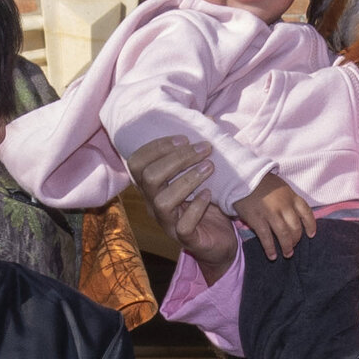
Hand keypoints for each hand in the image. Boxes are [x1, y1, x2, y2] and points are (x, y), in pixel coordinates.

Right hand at [130, 136, 238, 276]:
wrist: (222, 239)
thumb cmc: (208, 201)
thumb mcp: (202, 172)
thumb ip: (200, 149)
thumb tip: (209, 118)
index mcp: (152, 186)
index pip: (136, 163)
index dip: (157, 147)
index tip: (184, 138)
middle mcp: (154, 204)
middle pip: (149, 178)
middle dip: (178, 158)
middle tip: (205, 149)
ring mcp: (168, 223)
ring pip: (162, 201)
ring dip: (188, 179)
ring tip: (210, 167)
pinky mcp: (186, 239)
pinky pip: (183, 226)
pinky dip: (196, 207)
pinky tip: (209, 194)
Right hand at [234, 170, 318, 258]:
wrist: (242, 177)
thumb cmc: (262, 183)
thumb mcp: (281, 187)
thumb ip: (289, 200)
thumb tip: (295, 215)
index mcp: (291, 196)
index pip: (306, 213)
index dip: (310, 225)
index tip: (311, 235)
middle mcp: (284, 205)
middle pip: (296, 227)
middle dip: (296, 239)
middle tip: (293, 246)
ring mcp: (270, 212)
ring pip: (284, 234)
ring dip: (287, 247)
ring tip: (287, 254)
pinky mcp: (257, 219)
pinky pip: (266, 237)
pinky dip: (270, 248)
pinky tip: (272, 256)